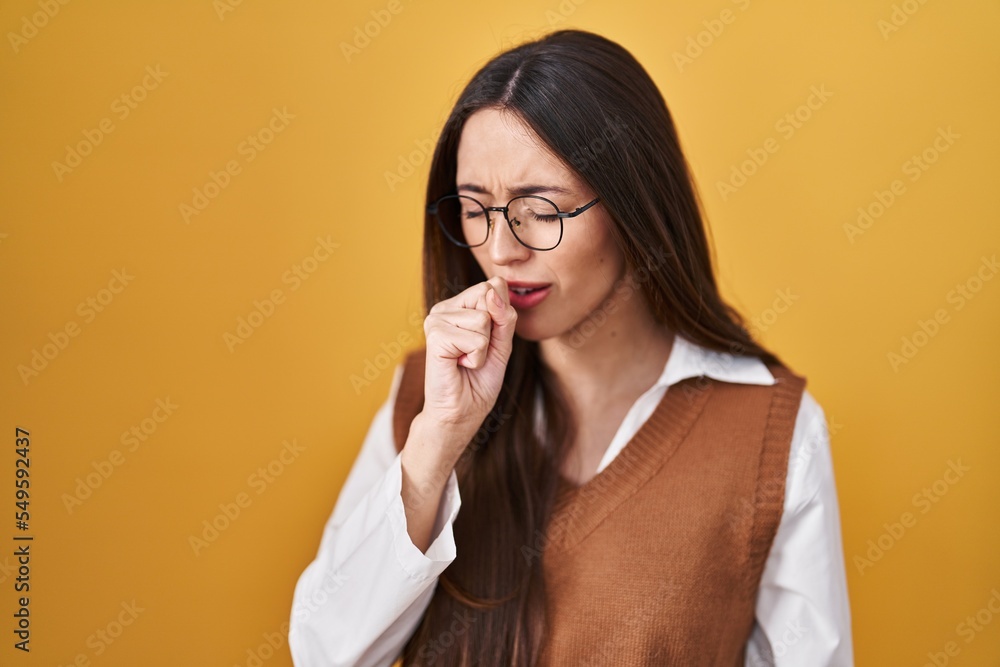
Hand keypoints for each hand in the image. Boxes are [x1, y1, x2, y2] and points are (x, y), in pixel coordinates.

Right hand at [419, 276, 517, 453]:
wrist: (461, 413)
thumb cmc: (479, 381)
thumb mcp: (502, 344)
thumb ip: (503, 315)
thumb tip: (493, 287)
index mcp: (459, 305)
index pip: (494, 286)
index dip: (501, 317)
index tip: (487, 342)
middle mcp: (444, 308)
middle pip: (488, 296)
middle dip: (493, 331)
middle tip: (475, 352)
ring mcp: (436, 320)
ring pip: (483, 319)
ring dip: (483, 349)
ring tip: (466, 361)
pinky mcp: (435, 336)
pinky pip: (476, 339)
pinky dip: (475, 358)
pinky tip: (459, 365)